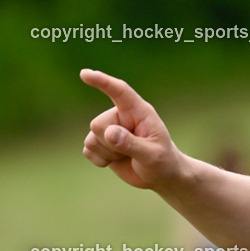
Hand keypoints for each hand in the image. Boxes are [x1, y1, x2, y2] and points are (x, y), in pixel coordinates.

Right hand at [81, 69, 184, 188]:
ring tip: (128, 156)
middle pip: (98, 124)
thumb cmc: (163, 162)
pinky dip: (100, 160)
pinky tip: (116, 161)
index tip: (85, 74)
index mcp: (139, 112)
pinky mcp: (101, 143)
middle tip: (135, 151)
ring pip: (91, 139)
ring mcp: (109, 129)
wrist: (160, 176)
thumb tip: (109, 132)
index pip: (119, 92)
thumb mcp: (152, 155)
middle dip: (112, 143)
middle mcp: (121, 117)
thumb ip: (132, 144)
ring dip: (108, 153)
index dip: (103, 82)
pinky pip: (87, 150)